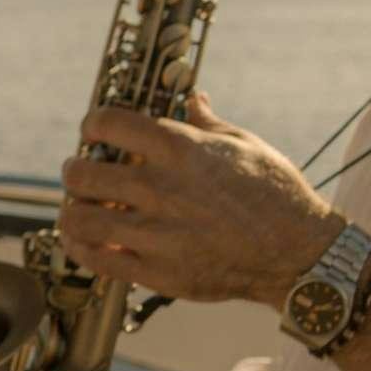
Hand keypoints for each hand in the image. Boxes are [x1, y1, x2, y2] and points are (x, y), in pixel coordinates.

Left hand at [57, 90, 339, 308]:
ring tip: (78, 206)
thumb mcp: (246, 144)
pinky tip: (81, 239)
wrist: (298, 254)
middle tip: (79, 172)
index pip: (110, 122)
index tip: (93, 131)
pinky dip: (80, 246)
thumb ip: (208, 122)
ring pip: (80, 218)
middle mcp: (161, 188)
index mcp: (181, 150)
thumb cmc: (276, 194)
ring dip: (72, 209)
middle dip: (75, 169)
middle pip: (83, 172)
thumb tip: (194, 99)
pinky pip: (97, 258)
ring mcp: (156, 232)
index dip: (93, 124)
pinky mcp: (157, 271)